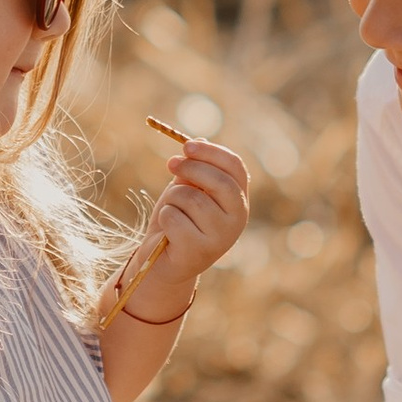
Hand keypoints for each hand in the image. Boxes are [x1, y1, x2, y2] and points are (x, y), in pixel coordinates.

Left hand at [124, 136, 252, 314]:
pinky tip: (168, 231)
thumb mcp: (187, 188)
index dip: (212, 152)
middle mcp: (237, 220)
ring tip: (172, 210)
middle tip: (170, 164)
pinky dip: (165, 217)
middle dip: (190, 168)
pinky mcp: (199, 251)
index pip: (235, 168)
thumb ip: (195, 169)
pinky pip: (174, 217)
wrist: (163, 260)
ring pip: (191, 198)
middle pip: (219, 181)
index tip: (186, 146)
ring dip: (172, 198)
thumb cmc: (178, 220)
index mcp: (239, 200)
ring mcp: (221, 238)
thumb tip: (200, 140)